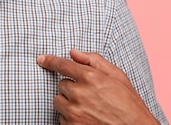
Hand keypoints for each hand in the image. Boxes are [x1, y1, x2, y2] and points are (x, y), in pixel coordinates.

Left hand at [37, 49, 158, 124]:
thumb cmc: (129, 104)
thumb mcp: (118, 77)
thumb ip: (94, 61)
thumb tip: (73, 52)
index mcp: (91, 77)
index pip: (62, 64)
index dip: (50, 60)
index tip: (41, 59)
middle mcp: (79, 93)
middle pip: (61, 85)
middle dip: (72, 88)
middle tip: (89, 95)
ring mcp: (74, 112)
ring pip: (59, 101)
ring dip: (68, 103)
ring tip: (88, 108)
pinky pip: (61, 118)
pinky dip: (70, 118)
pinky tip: (86, 119)